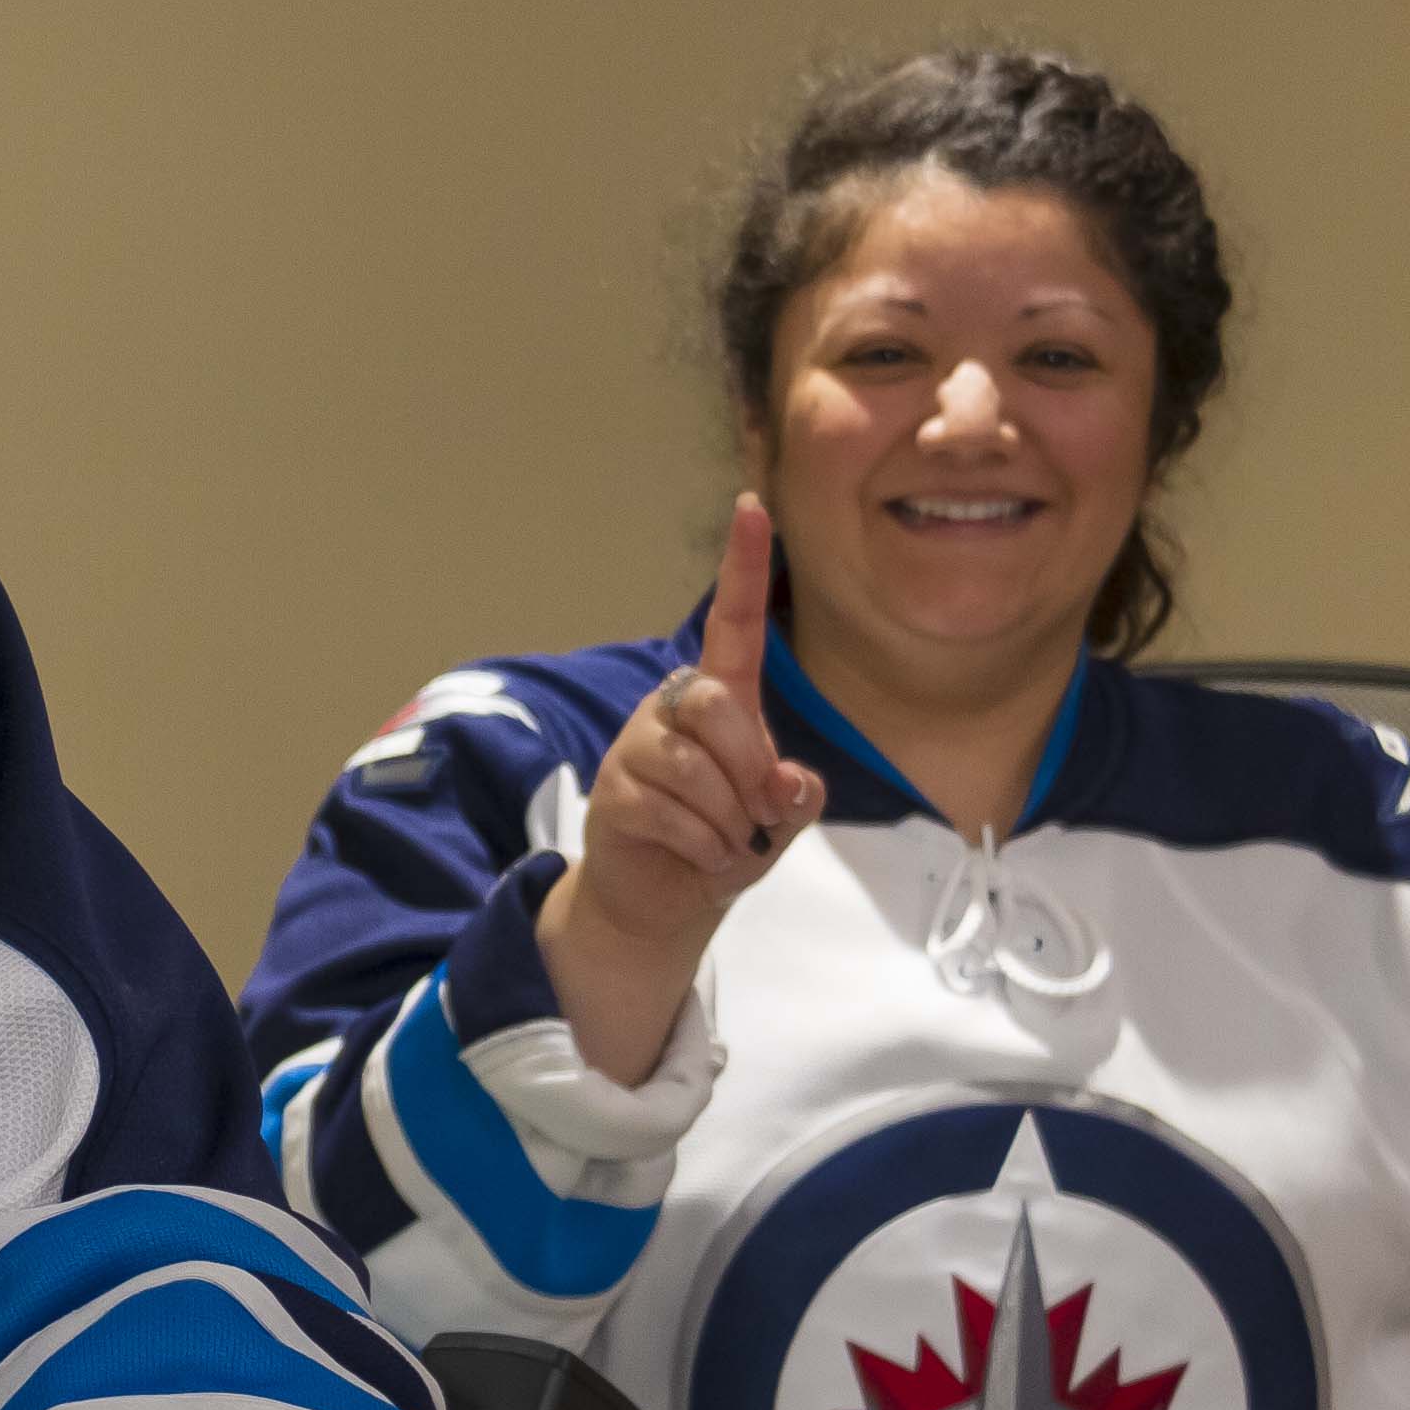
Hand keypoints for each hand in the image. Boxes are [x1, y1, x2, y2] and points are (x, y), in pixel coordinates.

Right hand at [534, 495, 822, 1085]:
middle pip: (716, 705)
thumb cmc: (726, 841)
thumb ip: (796, 796)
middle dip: (749, 769)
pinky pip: (668, 809)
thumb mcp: (780, 820)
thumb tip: (786, 782)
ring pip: (694, 764)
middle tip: (755, 814)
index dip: (745, 568)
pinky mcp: (613, 790)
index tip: (753, 508)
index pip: (734, 623)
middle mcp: (674, 708)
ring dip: (727, 820)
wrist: (664, 902)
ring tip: (724, 843)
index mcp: (720, 698)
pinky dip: (701, 846)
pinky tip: (698, 855)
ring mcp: (637, 746)